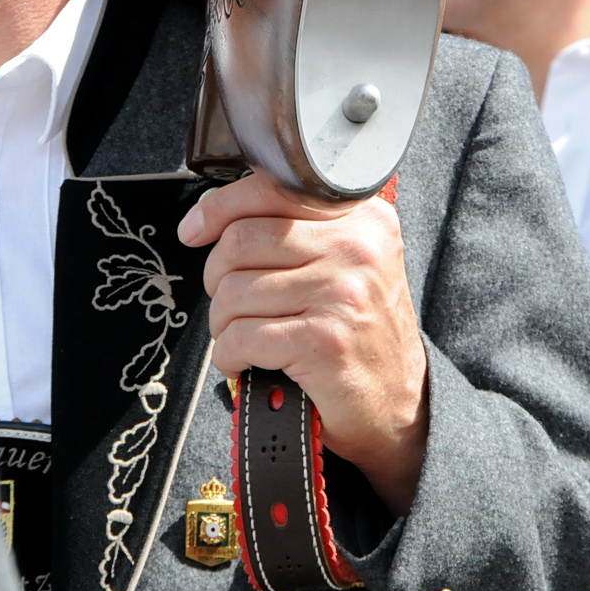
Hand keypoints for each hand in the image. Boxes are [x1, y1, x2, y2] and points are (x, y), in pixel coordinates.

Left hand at [179, 174, 428, 514]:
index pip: (272, 188)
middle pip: (240, 241)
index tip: (194, 231)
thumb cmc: (357, 330)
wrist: (395, 402)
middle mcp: (357, 247)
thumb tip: (215, 217)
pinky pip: (241, 337)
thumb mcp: (346, 261)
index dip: (218, 209)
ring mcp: (342, 293)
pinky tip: (245, 362)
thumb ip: (299, 227)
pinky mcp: (324, 341)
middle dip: (217, 277)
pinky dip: (229, 356)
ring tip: (243, 336)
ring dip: (223, 324)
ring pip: (233, 292)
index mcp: (361, 217)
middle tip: (231, 302)